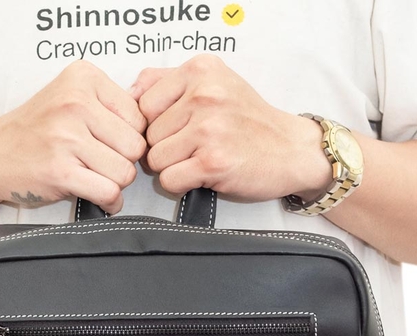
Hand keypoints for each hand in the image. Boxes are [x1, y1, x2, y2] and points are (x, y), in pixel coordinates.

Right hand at [0, 60, 147, 213]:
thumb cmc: (37, 131)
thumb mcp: (71, 98)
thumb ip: (111, 106)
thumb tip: (158, 122)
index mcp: (83, 78)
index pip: (139, 117)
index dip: (129, 137)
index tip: (109, 144)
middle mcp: (75, 102)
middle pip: (136, 146)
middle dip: (123, 162)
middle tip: (100, 164)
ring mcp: (66, 137)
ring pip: (125, 172)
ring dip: (114, 183)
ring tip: (93, 177)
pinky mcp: (60, 171)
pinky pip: (109, 193)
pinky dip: (110, 203)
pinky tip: (98, 197)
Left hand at [131, 55, 332, 202]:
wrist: (291, 150)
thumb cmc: (249, 122)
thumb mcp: (214, 83)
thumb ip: (169, 82)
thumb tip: (126, 95)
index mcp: (200, 70)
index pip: (143, 103)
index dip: (156, 124)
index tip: (180, 129)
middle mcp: (204, 95)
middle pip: (148, 134)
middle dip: (166, 147)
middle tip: (195, 147)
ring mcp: (209, 129)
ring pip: (155, 159)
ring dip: (173, 167)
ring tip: (200, 159)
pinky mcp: (212, 162)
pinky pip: (169, 180)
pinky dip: (181, 184)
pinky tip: (203, 174)